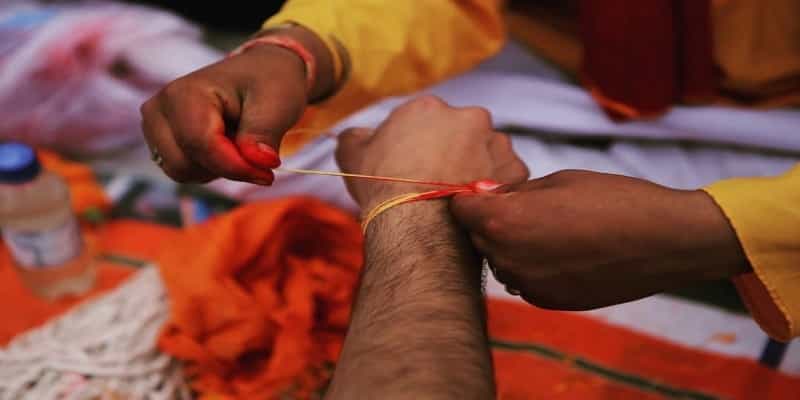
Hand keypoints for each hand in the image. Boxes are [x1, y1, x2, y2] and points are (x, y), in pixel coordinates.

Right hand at [140, 26, 334, 184]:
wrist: (260, 75)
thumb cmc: (268, 83)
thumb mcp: (277, 102)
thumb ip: (264, 133)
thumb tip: (260, 161)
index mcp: (184, 92)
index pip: (200, 144)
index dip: (235, 166)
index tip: (268, 171)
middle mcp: (160, 109)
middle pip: (184, 165)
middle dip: (225, 168)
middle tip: (254, 150)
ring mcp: (156, 127)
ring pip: (183, 173)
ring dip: (218, 168)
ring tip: (237, 140)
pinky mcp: (161, 142)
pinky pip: (185, 173)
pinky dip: (210, 169)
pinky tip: (225, 146)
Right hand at [334, 95, 528, 210]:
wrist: (417, 226)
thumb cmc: (383, 188)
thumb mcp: (351, 154)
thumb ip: (356, 135)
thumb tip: (361, 134)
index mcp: (429, 106)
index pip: (427, 119)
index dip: (420, 144)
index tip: (415, 166)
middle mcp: (469, 117)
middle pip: (462, 131)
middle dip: (454, 151)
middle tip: (438, 181)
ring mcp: (496, 143)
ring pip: (487, 151)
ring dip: (477, 166)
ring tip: (459, 196)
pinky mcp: (514, 171)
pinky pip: (505, 177)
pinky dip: (494, 188)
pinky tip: (475, 204)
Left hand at [451, 170, 750, 309]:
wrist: (663, 241)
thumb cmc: (613, 199)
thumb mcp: (557, 181)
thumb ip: (515, 192)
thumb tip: (486, 195)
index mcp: (504, 221)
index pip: (459, 210)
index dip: (468, 198)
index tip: (479, 192)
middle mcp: (507, 258)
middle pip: (477, 237)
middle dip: (489, 222)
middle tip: (519, 206)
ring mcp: (527, 285)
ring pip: (500, 260)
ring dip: (510, 245)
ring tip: (548, 229)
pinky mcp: (547, 301)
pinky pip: (523, 279)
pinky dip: (531, 265)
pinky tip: (562, 251)